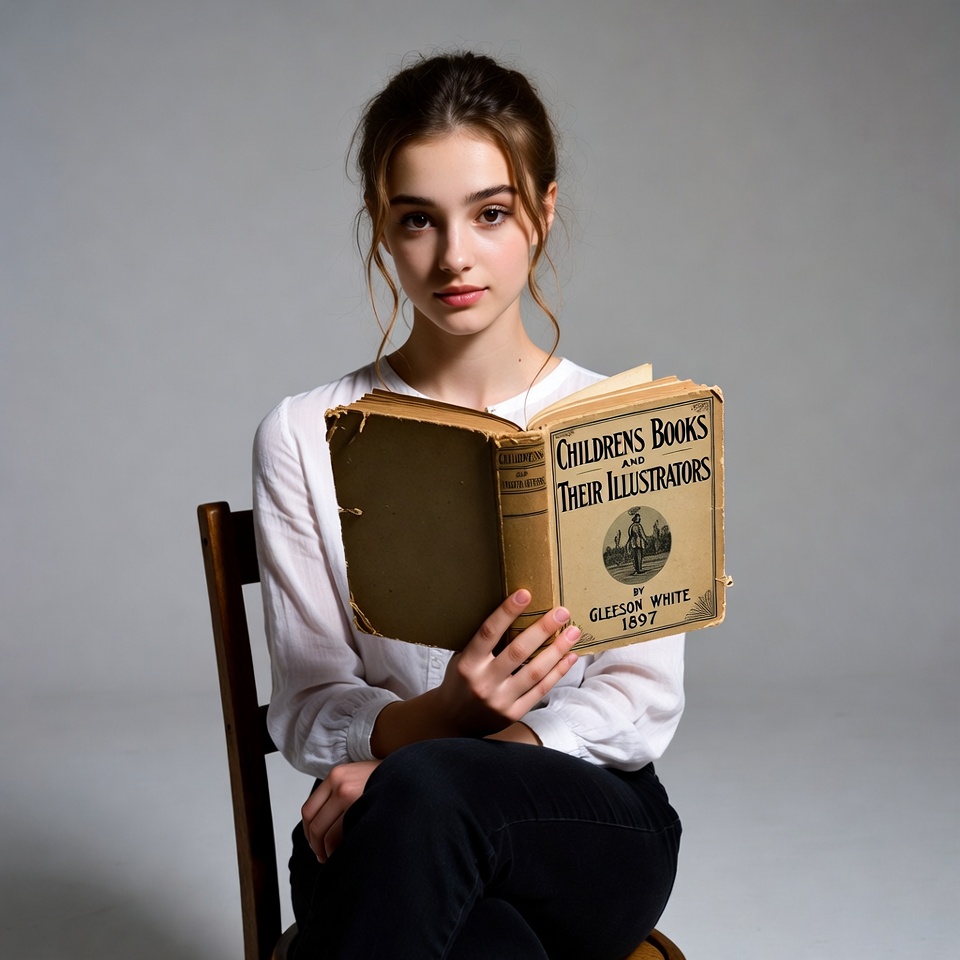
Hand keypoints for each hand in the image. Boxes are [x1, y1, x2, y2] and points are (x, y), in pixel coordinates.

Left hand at [301, 760, 379, 862]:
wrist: (413, 776)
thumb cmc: (388, 783)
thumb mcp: (360, 778)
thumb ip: (340, 796)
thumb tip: (321, 832)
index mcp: (336, 775)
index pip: (308, 810)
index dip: (309, 833)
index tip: (316, 845)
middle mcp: (339, 783)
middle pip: (314, 825)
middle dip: (317, 846)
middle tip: (324, 857)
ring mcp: (349, 794)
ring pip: (326, 834)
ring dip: (327, 851)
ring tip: (336, 858)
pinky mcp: (361, 806)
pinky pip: (341, 835)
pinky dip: (339, 849)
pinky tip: (348, 852)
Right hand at [437, 589, 579, 735]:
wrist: (454, 721)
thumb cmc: (461, 681)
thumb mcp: (462, 658)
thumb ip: (483, 642)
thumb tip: (512, 612)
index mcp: (467, 664)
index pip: (488, 633)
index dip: (507, 612)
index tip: (525, 594)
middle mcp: (483, 682)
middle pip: (518, 651)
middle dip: (542, 629)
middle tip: (561, 612)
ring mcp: (500, 700)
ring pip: (534, 671)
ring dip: (557, 650)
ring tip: (572, 632)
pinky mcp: (514, 713)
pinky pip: (541, 690)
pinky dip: (557, 672)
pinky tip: (569, 657)